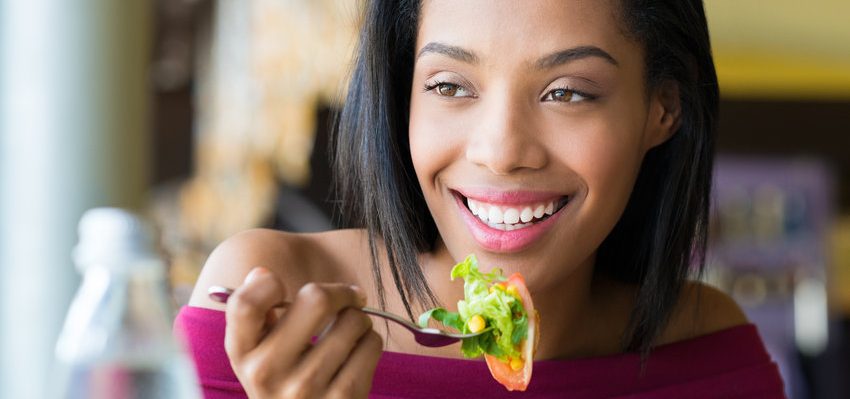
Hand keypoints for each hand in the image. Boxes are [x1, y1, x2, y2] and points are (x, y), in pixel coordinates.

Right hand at [224, 267, 382, 397]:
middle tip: (347, 299)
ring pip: (353, 320)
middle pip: (316, 299)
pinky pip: (372, 344)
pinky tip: (357, 353)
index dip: (265, 285)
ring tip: (350, 332)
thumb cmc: (282, 379)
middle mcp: (267, 373)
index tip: (282, 288)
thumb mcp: (257, 352)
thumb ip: (255, 312)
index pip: (245, 305)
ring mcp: (306, 387)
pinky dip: (370, 341)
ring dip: (359, 319)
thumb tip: (262, 273)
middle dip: (340, 293)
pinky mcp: (343, 397)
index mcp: (242, 355)